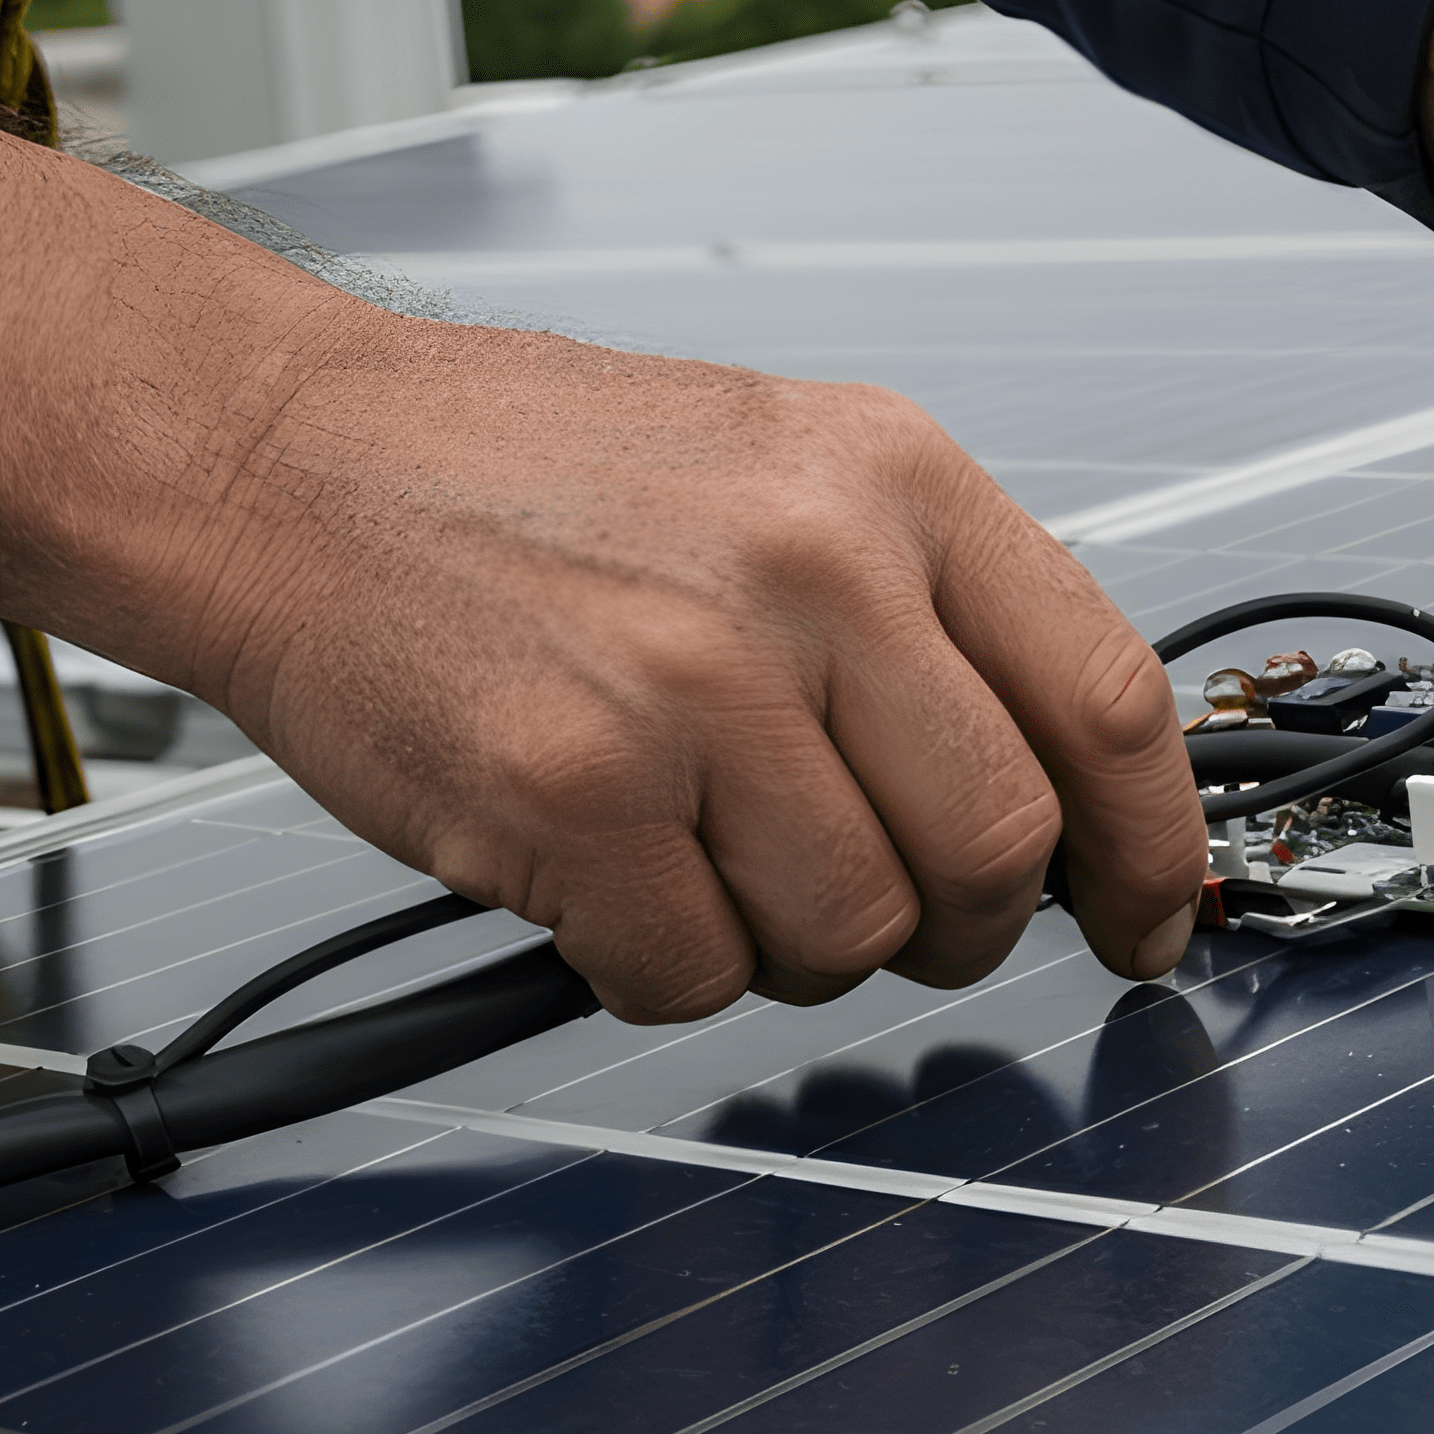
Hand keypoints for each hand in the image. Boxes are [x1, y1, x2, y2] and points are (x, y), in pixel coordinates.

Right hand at [0, 109, 1203, 1019]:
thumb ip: (928, 602)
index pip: (1107, 699)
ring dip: (789, 946)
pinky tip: (606, 879)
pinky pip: (692, 975)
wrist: (280, 457)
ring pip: (851, 934)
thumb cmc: (518, 470)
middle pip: (995, 848)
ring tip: (702, 859)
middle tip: (883, 910)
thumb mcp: (778, 461)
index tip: (1148, 917)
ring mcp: (694, 684)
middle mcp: (816, 568)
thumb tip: (1067, 784)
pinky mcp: (571, 792)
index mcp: (894, 476)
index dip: (1153, 845)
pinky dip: (658, 968)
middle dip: (957, 924)